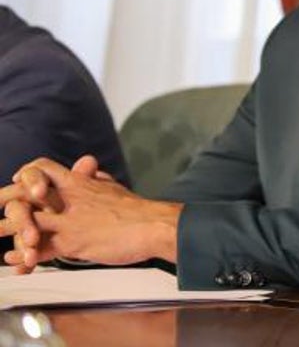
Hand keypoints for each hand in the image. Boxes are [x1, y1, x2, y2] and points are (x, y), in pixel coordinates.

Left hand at [0, 157, 181, 268]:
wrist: (153, 226)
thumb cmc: (137, 210)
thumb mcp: (113, 187)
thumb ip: (96, 179)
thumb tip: (90, 169)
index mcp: (79, 183)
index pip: (41, 168)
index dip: (25, 175)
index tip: (15, 183)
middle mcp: (68, 200)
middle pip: (23, 194)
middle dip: (4, 200)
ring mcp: (68, 221)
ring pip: (25, 222)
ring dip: (6, 229)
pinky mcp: (72, 243)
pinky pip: (39, 249)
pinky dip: (24, 256)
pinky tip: (15, 260)